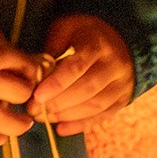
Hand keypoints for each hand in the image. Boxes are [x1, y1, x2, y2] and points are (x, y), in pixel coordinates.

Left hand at [29, 14, 133, 133]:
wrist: (121, 39)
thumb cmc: (84, 34)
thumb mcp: (66, 28)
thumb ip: (52, 48)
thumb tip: (37, 73)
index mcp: (98, 44)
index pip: (77, 67)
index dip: (56, 84)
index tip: (36, 96)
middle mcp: (115, 65)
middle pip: (85, 89)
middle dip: (57, 103)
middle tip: (33, 110)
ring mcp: (122, 84)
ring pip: (94, 106)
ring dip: (66, 115)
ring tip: (43, 118)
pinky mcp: (123, 99)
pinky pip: (102, 116)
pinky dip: (80, 125)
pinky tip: (61, 129)